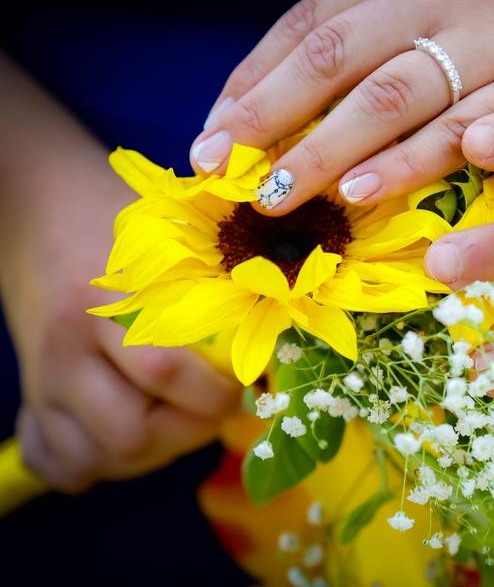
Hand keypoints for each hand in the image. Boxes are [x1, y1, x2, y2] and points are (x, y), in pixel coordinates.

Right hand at [0, 117, 240, 491]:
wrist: (39, 208)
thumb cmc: (120, 221)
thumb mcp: (169, 237)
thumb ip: (216, 279)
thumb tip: (285, 330)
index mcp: (105, 302)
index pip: (165, 372)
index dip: (215, 395)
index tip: (242, 387)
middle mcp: (66, 349)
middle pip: (129, 434)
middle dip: (186, 435)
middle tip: (212, 410)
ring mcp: (42, 379)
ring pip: (91, 459)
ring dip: (144, 457)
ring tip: (173, 424)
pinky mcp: (28, 397)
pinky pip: (52, 462)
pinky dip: (88, 464)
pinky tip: (119, 436)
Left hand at [190, 0, 493, 212]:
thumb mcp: (447, 16)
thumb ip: (377, 47)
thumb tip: (280, 122)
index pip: (309, 20)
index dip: (251, 79)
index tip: (210, 135)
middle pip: (335, 54)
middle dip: (267, 115)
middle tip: (220, 167)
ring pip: (388, 97)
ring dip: (324, 150)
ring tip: (276, 194)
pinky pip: (455, 134)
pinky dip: (402, 166)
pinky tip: (359, 195)